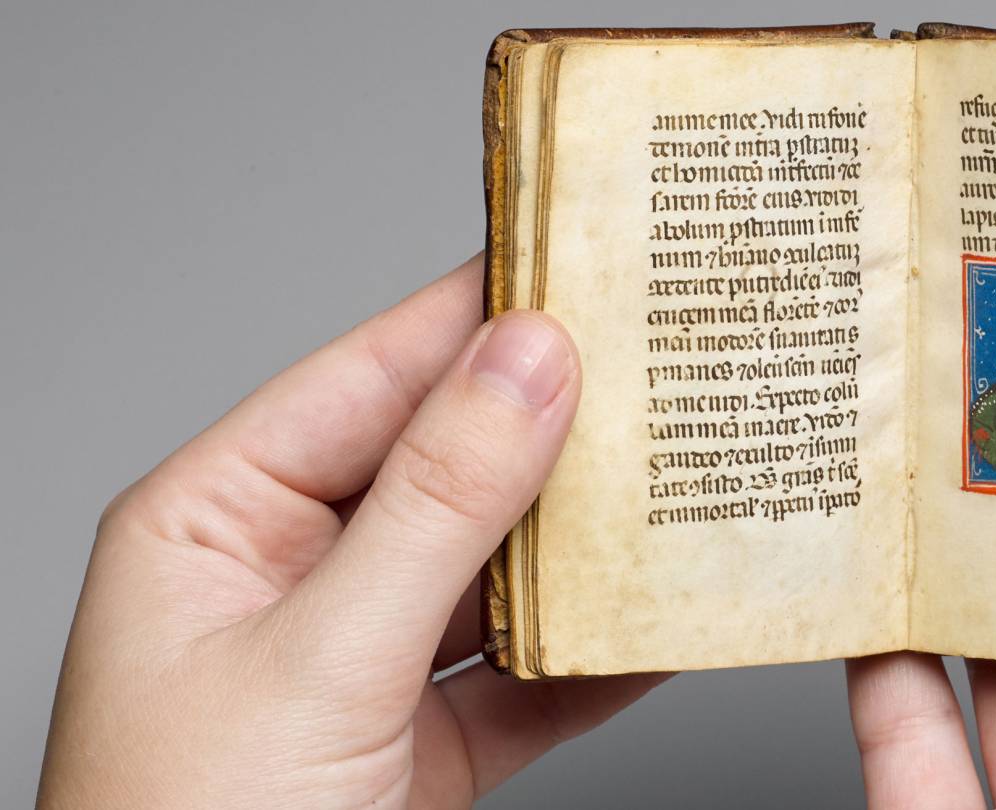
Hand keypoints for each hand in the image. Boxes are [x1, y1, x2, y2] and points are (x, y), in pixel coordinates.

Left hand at [38, 255, 664, 808]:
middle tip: (663, 364)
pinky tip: (660, 619)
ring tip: (681, 477)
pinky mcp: (414, 742)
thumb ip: (437, 508)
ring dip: (582, 540)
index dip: (475, 314)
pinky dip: (592, 655)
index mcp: (217, 519)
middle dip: (551, 425)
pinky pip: (520, 673)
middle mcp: (286, 574)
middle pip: (442, 465)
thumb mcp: (318, 661)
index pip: (367, 376)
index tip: (583, 262)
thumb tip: (531, 364)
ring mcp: (356, 660)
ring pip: (492, 568)